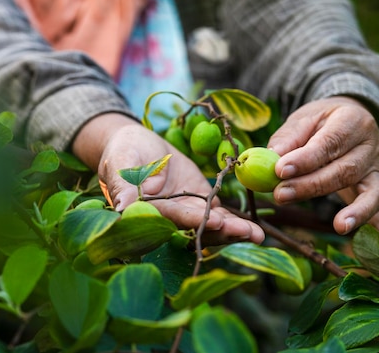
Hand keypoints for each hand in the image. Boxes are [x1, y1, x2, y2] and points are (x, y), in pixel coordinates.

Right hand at [72, 113, 264, 244]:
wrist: (135, 143)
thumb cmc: (121, 152)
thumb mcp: (121, 163)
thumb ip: (123, 186)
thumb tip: (122, 209)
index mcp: (149, 212)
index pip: (173, 220)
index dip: (193, 222)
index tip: (214, 222)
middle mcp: (169, 218)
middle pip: (196, 230)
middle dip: (222, 233)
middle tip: (247, 233)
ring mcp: (186, 211)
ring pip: (211, 225)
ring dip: (234, 231)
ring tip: (257, 235)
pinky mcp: (199, 201)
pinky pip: (218, 213)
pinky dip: (235, 220)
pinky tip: (254, 227)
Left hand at [267, 96, 378, 235]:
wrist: (351, 118)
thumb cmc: (322, 121)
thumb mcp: (304, 118)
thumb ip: (289, 138)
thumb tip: (271, 158)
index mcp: (350, 121)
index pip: (329, 143)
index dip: (305, 159)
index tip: (280, 170)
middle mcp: (368, 146)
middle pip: (344, 171)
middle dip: (311, 186)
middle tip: (280, 195)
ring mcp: (376, 169)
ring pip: (368, 192)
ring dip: (353, 211)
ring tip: (338, 226)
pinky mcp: (376, 186)